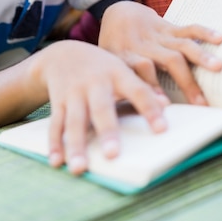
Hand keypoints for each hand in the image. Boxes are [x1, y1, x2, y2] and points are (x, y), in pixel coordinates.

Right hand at [32, 39, 168, 174]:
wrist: (63, 53)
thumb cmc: (101, 67)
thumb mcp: (122, 70)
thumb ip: (141, 87)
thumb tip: (166, 105)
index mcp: (117, 74)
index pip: (137, 91)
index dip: (149, 109)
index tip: (161, 129)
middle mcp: (94, 83)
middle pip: (101, 108)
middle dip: (107, 131)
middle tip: (112, 154)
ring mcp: (74, 93)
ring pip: (75, 120)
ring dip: (76, 145)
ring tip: (79, 168)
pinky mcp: (58, 103)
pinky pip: (56, 124)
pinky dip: (55, 143)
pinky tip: (57, 161)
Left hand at [98, 1, 221, 105]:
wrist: (117, 14)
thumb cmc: (114, 48)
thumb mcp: (109, 65)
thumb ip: (118, 86)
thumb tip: (131, 117)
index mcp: (125, 55)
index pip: (140, 70)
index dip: (152, 86)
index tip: (165, 105)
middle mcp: (143, 44)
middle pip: (167, 60)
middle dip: (185, 82)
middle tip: (201, 104)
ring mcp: (157, 35)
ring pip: (180, 45)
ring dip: (200, 56)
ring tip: (219, 67)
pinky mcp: (168, 27)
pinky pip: (187, 29)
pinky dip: (203, 33)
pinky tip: (220, 39)